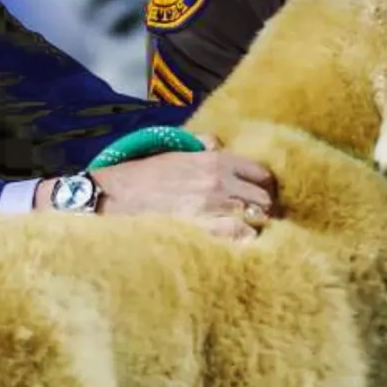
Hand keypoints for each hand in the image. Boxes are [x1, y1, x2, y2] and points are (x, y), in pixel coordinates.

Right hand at [87, 133, 276, 242]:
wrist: (121, 197)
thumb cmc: (147, 173)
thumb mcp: (176, 151)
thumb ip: (203, 146)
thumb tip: (219, 144)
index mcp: (214, 161)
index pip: (260, 173)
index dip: (266, 183)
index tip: (263, 190)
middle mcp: (219, 184)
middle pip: (264, 199)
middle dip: (265, 205)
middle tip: (259, 212)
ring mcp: (213, 211)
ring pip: (257, 220)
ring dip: (256, 224)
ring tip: (250, 228)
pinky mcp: (205, 233)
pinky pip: (240, 239)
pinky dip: (244, 240)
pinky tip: (240, 242)